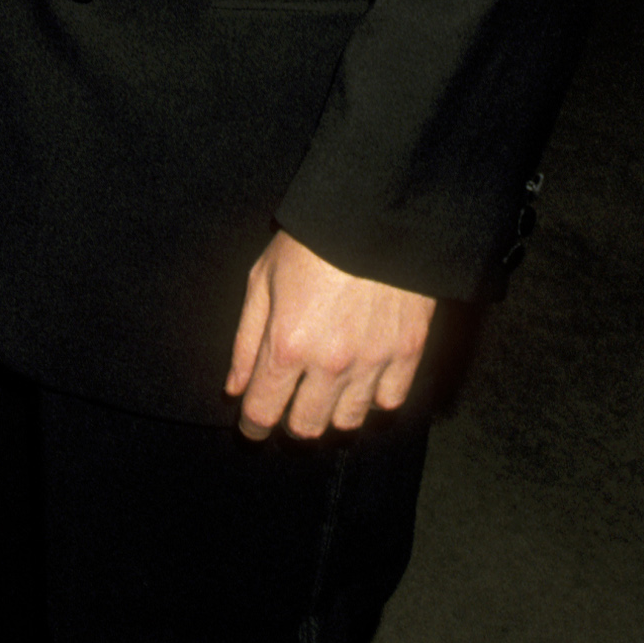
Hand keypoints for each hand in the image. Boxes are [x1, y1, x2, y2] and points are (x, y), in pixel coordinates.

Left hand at [225, 230, 436, 441]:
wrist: (375, 215)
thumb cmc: (312, 242)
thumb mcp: (262, 280)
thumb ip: (246, 341)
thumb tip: (236, 388)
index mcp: (287, 344)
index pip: (263, 411)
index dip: (253, 426)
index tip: (253, 425)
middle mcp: (329, 363)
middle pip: (306, 427)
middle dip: (291, 423)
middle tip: (290, 405)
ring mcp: (372, 361)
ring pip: (348, 422)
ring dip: (331, 414)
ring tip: (326, 394)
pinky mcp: (407, 352)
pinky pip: (389, 401)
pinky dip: (373, 400)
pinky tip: (362, 382)